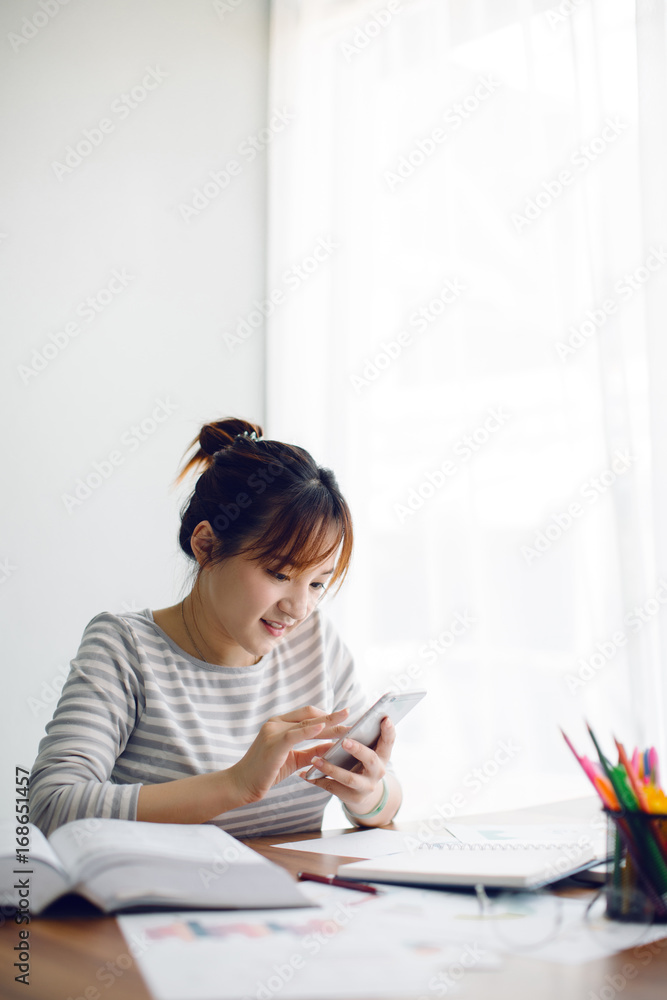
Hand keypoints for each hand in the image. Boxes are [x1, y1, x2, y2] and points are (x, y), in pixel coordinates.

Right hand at [229, 705, 349, 804]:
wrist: (243, 784)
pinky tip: (323, 727)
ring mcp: (273, 731)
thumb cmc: (267, 771)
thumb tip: (333, 747)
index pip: (308, 714)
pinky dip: (310, 729)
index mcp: (279, 724)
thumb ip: (312, 752)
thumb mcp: (294, 759)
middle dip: (332, 718)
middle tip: (351, 716)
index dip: (327, 716)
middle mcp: (276, 723)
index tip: (344, 720)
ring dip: (329, 724)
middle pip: (310, 716)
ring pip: (306, 724)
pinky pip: (295, 734)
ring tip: (346, 725)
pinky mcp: (273, 743)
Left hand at [299, 716, 394, 814]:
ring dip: (330, 768)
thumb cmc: (360, 762)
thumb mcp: (368, 751)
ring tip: (314, 759)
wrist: (360, 793)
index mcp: (382, 755)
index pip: (389, 742)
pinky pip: (334, 788)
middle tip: (344, 741)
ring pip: (349, 778)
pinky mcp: (353, 798)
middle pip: (371, 760)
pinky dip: (319, 781)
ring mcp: (366, 787)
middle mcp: (378, 772)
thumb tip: (349, 712)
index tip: (385, 718)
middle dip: (358, 750)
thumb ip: (364, 737)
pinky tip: (305, 775)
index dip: (389, 731)